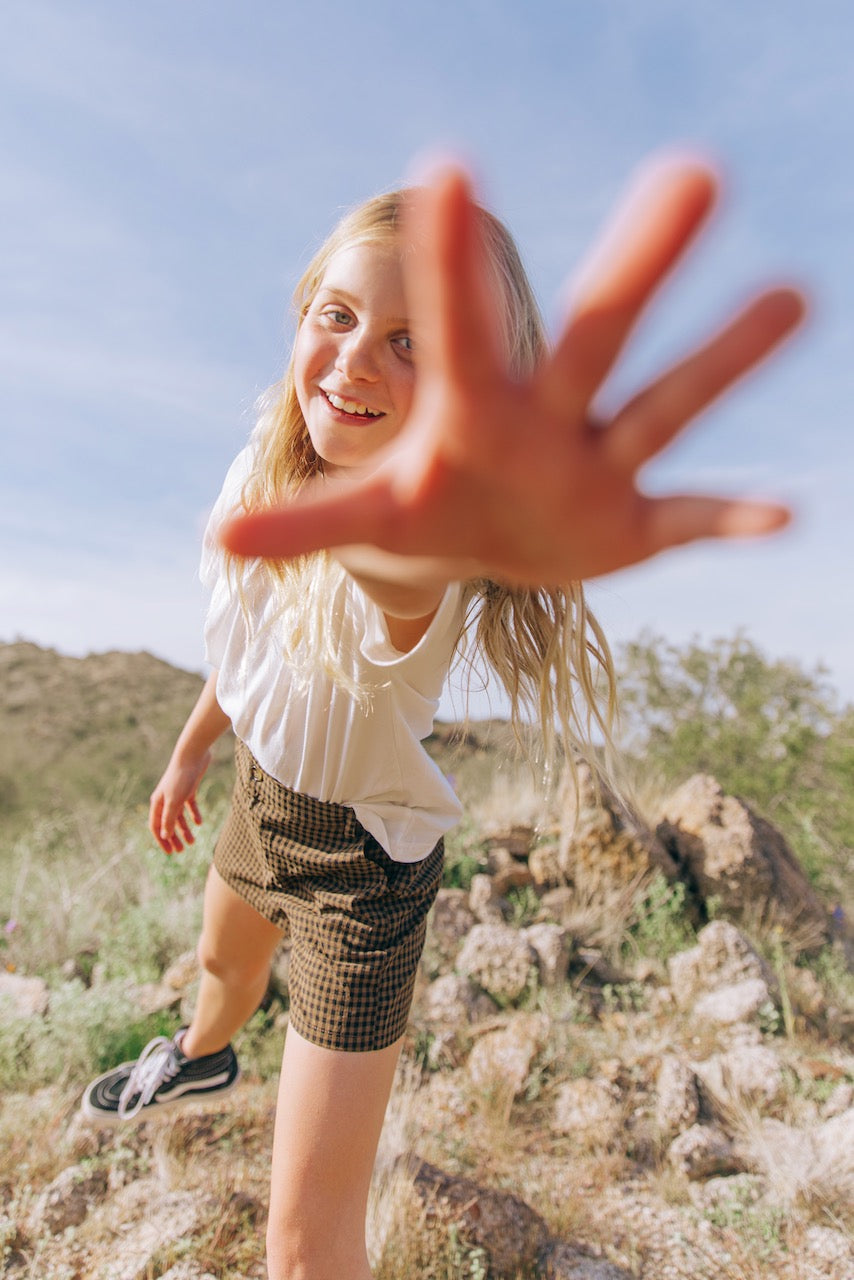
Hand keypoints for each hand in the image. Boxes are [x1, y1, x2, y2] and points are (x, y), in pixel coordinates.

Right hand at [149, 751, 210, 854]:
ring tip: (193, 842)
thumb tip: (164, 836)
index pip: (156, 826)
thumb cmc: (181, 777)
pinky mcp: (189, 789)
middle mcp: (165, 799)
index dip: (162, 840)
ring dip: (184, 830)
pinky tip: (200, 823)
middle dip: (173, 838)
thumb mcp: (175, 801)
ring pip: (179, 816)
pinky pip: (190, 806)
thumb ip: (169, 819)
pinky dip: (194, 815)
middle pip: (167, 823)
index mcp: (158, 803)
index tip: (169, 852)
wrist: (193, 754)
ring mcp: (177, 794)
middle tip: (181, 851)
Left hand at [221, 157, 804, 585]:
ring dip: (725, 360)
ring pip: (664, 406)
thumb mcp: (373, 517)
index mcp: (475, 409)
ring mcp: (600, 464)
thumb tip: (216, 542)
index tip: (448, 168)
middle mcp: (549, 417)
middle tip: (697, 172)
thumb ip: (308, 524)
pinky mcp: (636, 525)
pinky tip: (786, 513)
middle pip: (594, 337)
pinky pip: (691, 518)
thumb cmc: (433, 508)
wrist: (494, 544)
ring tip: (795, 295)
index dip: (452, 262)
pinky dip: (731, 519)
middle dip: (638, 266)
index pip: (461, 326)